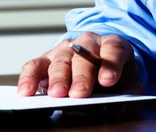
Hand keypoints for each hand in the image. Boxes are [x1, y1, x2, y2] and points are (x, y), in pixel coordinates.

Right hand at [18, 32, 143, 97]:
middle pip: (83, 54)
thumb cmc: (115, 81)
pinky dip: (30, 77)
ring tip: (57, 95)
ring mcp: (65, 49)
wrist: (101, 71)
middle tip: (79, 94)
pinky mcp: (46, 59)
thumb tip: (117, 113)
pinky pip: (35, 65)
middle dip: (81, 75)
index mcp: (112, 45)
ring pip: (60, 58)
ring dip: (58, 77)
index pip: (113, 48)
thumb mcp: (128, 88)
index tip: (108, 81)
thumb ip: (126, 98)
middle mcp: (87, 43)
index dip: (110, 64)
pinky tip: (27, 91)